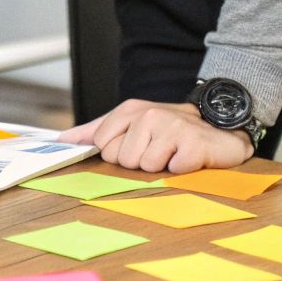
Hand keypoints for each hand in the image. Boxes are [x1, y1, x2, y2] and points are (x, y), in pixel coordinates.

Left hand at [58, 99, 252, 173]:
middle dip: (140, 161)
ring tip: (173, 153)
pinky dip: (180, 169)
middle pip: (122, 158)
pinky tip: (188, 158)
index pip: (102, 144)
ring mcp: (172, 127)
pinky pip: (171, 170)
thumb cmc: (170, 130)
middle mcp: (149, 114)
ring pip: (146, 166)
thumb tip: (62, 140)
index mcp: (130, 110)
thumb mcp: (130, 124)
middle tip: (159, 150)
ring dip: (161, 166)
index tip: (138, 145)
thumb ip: (95, 131)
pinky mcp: (193, 144)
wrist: (219, 127)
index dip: (119, 153)